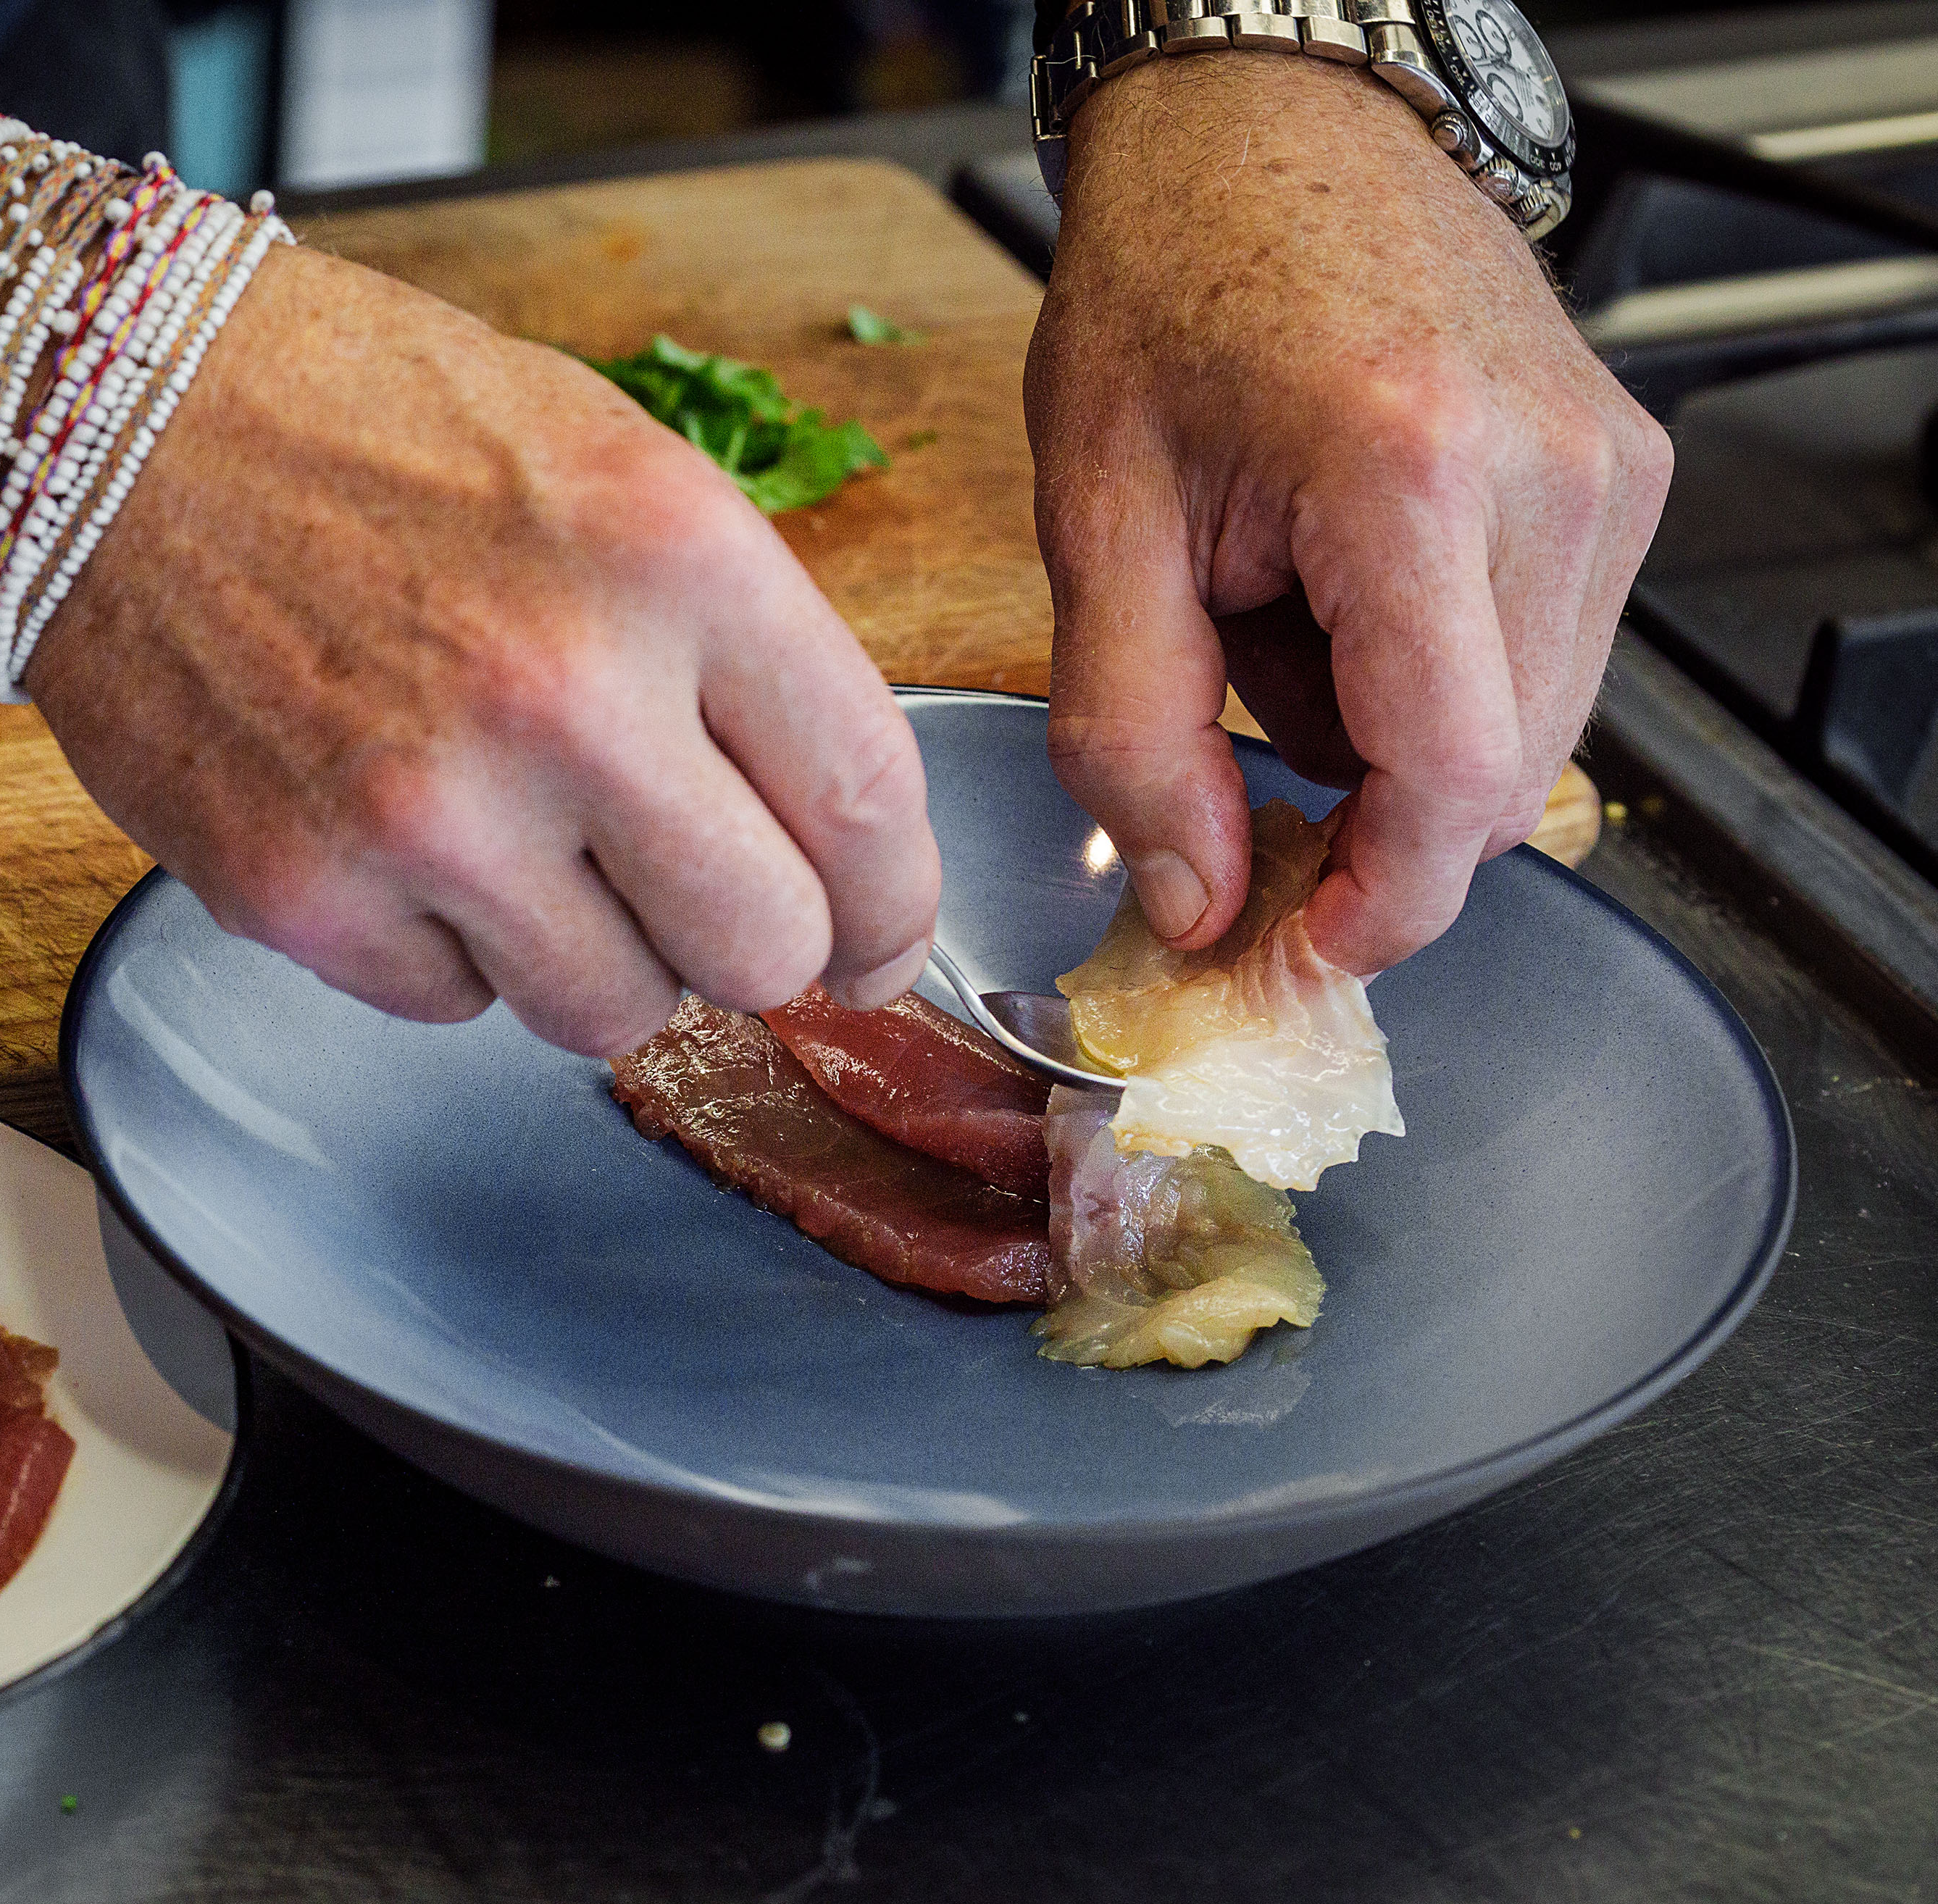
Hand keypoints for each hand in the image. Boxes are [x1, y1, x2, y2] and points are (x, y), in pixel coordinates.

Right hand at [30, 246, 940, 1054]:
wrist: (112, 416)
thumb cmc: (374, 427)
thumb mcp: (616, 469)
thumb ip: (740, 657)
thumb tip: (829, 854)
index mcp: (674, 557)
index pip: (866, 804)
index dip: (893, 904)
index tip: (877, 937)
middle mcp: (562, 694)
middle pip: (761, 951)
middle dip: (749, 945)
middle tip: (695, 899)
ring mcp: (425, 812)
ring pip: (611, 1013)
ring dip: (595, 955)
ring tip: (523, 840)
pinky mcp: (300, 894)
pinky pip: (454, 1008)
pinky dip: (448, 948)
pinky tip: (401, 833)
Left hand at [1025, 54, 1670, 974]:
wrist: (1264, 136)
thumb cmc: (1170, 289)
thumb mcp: (1096, 525)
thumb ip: (1136, 740)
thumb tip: (1201, 905)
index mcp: (1406, 477)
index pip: (1450, 782)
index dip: (1379, 907)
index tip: (1298, 955)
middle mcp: (1546, 474)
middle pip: (1496, 779)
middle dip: (1360, 821)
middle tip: (1230, 765)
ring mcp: (1604, 471)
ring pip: (1525, 733)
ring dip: (1388, 736)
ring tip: (1278, 613)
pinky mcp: (1617, 473)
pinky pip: (1538, 658)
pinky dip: (1426, 672)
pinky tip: (1342, 585)